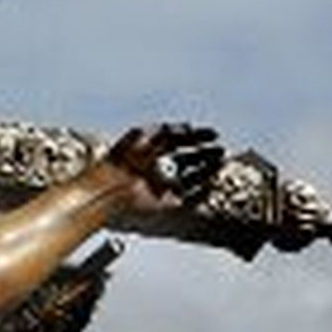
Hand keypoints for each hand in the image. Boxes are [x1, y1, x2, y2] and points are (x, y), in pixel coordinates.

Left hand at [103, 122, 223, 212]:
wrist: (109, 188)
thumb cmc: (123, 161)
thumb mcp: (144, 136)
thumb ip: (167, 131)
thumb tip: (188, 127)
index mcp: (146, 150)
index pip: (177, 140)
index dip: (196, 137)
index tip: (214, 134)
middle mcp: (154, 168)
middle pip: (185, 159)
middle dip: (204, 154)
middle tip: (222, 150)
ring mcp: (158, 186)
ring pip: (189, 177)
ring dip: (206, 170)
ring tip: (221, 163)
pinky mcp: (162, 203)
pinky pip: (186, 198)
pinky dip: (200, 192)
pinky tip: (211, 184)